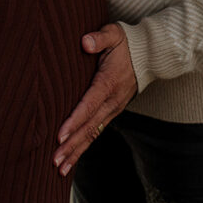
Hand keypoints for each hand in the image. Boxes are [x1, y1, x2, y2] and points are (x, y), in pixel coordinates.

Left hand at [53, 22, 136, 175]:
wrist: (149, 54)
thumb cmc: (126, 42)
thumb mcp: (113, 33)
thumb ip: (99, 37)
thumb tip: (85, 42)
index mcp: (108, 82)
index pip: (89, 105)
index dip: (74, 121)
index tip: (60, 135)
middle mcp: (112, 101)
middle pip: (89, 127)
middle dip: (72, 145)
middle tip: (54, 160)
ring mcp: (113, 109)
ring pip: (93, 134)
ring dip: (76, 151)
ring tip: (60, 168)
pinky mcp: (112, 112)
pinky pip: (96, 132)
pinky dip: (84, 147)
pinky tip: (71, 159)